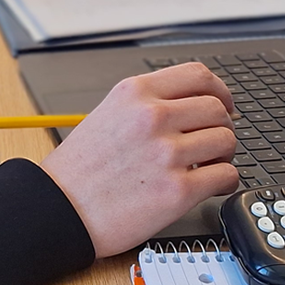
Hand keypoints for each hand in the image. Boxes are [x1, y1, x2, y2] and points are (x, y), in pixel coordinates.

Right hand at [39, 63, 238, 256]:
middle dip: (222, 125)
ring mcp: (166, 153)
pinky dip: (226, 181)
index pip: (197, 75)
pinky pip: (225, 175)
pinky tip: (213, 185)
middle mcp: (152, 117)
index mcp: (135, 93)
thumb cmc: (78, 170)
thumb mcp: (108, 114)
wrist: (59, 210)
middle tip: (214, 141)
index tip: (223, 102)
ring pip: (226, 140)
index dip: (219, 89)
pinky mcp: (177, 190)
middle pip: (216, 108)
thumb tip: (191, 106)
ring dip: (224, 154)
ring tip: (210, 165)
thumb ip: (148, 104)